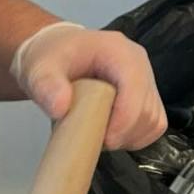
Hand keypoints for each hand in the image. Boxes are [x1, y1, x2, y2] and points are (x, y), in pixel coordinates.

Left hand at [12, 22, 166, 149]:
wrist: (57, 55)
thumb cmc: (51, 58)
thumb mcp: (39, 69)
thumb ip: (47, 85)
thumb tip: (61, 108)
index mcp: (120, 52)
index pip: (136, 87)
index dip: (124, 119)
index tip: (102, 141)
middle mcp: (140, 65)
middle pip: (147, 110)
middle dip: (123, 134)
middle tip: (93, 140)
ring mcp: (146, 82)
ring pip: (153, 121)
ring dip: (129, 138)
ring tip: (100, 137)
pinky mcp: (146, 98)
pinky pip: (153, 126)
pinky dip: (135, 138)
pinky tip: (112, 136)